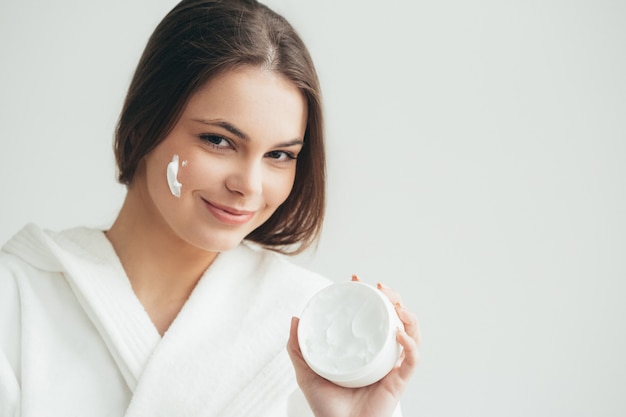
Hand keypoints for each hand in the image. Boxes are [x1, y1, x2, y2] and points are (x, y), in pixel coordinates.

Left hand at [287, 275, 420, 416]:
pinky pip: (412, 359)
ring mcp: (391, 366)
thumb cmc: (326, 407)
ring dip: (408, 314)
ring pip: (411, 333)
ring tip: (396, 303)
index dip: (368, 295)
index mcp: (363, 348)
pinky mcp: (399, 381)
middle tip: (381, 287)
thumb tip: (295, 319)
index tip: (357, 280)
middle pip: (396, 318)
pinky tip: (399, 332)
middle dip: (393, 297)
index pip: (371, 315)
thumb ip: (298, 348)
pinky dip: (410, 343)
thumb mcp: (306, 372)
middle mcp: (380, 354)